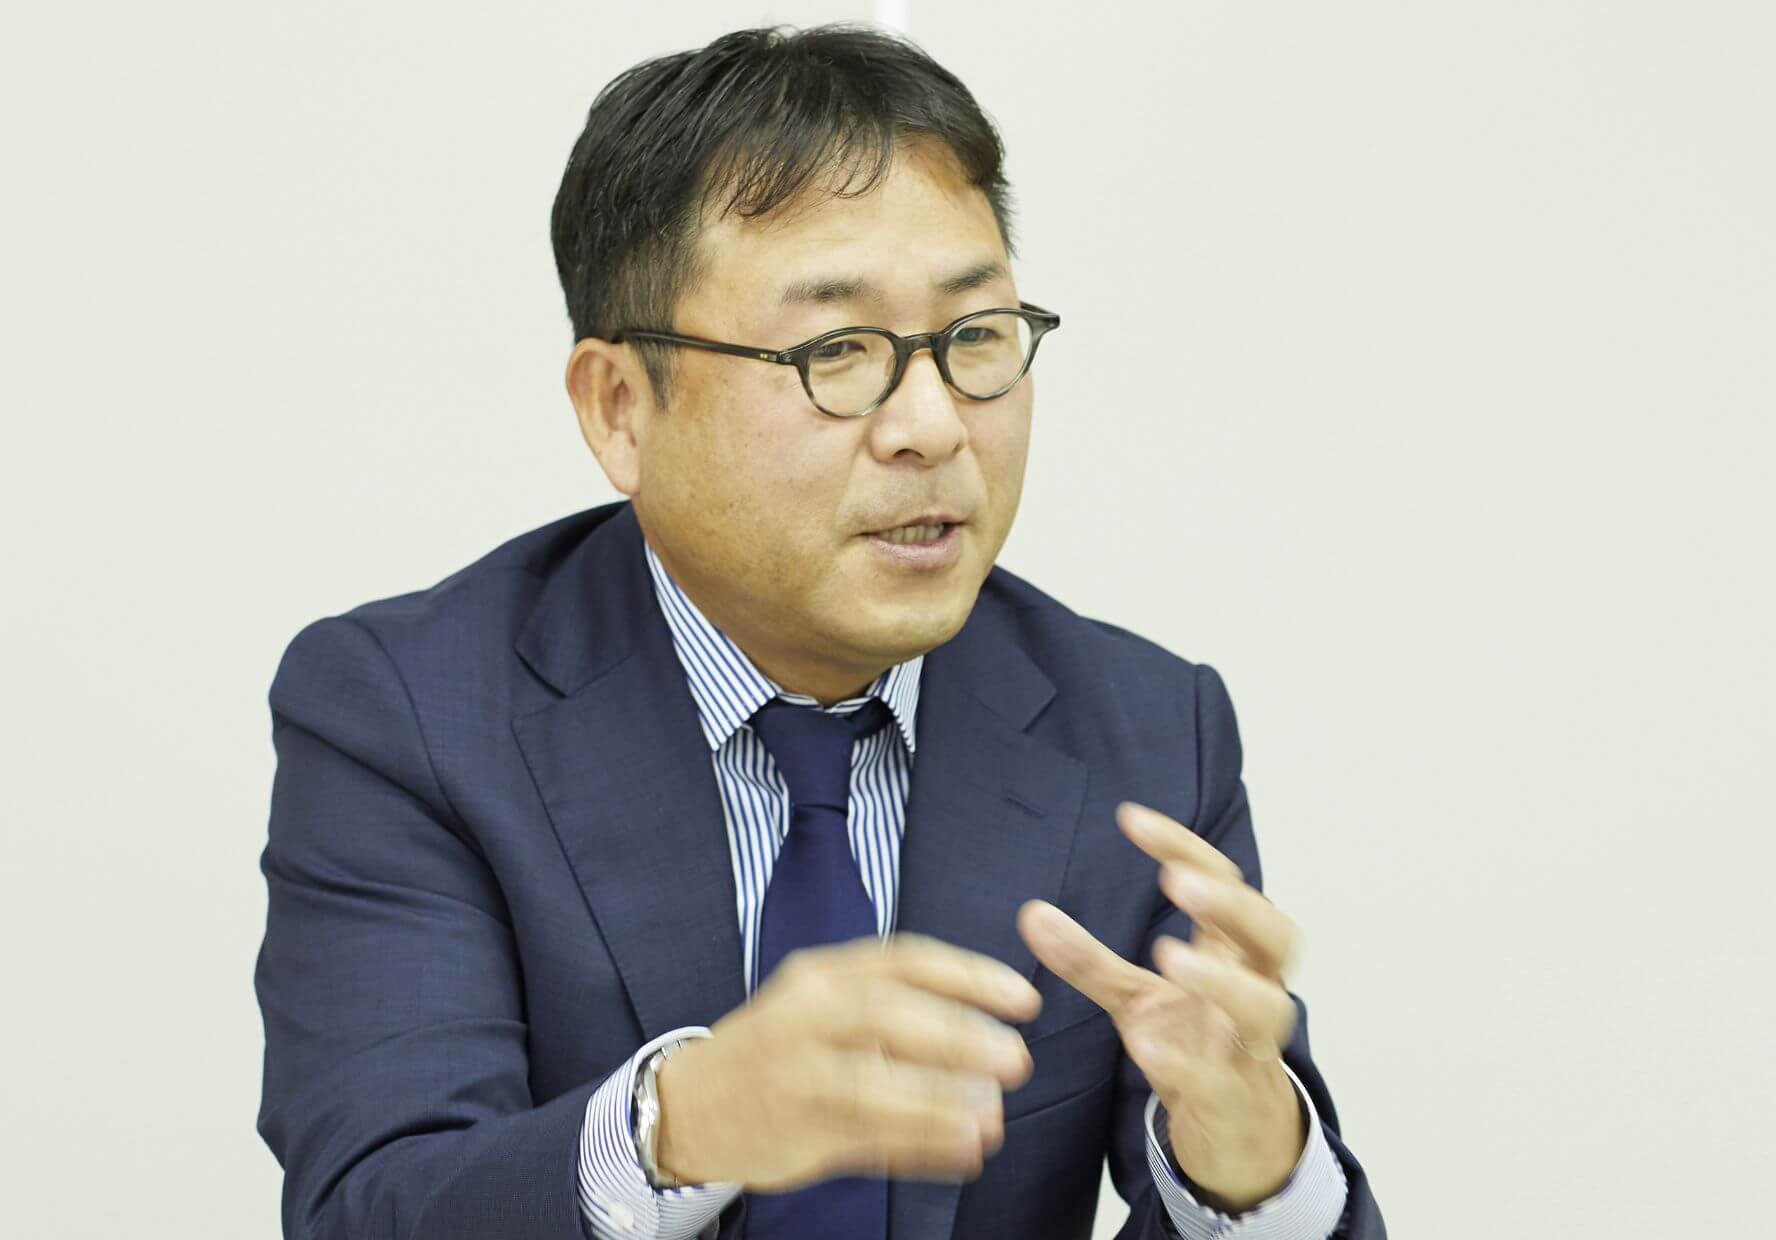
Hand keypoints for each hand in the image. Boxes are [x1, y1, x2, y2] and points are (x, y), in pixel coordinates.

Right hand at [654, 933, 1042, 1190]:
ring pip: (873, 1085)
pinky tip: (964, 1154)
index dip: (969, 976)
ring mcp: (797, 1075)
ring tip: (993, 1118)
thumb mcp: (822, 1001)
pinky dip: (918, 1147)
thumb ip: (892, 1005)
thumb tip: (990, 1025)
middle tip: (1017, 1059)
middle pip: (888, 1017)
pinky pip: (865, 1140)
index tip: (1023, 998)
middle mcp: (807, 1016)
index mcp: (823, 975)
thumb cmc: (778, 1047)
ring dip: (939, 1102)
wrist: (690, 1102)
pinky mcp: (794, 1129)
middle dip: (958, 1037)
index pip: (904, 961)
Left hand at [1015, 801, 1305, 1213]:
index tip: (1130, 818)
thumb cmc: (1196, 1049)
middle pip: (1273, 934)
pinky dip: (1186, 1065)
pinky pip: (1222, 1081)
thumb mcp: (1136, 998)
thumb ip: (1088, 959)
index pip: (1225, 882)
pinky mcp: (1237, 1101)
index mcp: (1232, 954)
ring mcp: (1252, 1048)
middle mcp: (1255, 991)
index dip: (1184, 847)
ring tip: (1171, 956)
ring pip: (1266, 1007)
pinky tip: (1146, 1047)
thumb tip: (1031, 913)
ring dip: (1222, 980)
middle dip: (1232, 904)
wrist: (1236, 1137)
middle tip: (1177, 880)